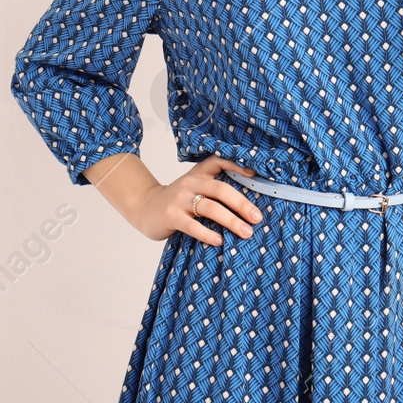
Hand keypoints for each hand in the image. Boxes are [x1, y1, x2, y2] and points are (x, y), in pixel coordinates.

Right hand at [130, 154, 263, 244]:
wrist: (144, 207)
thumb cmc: (178, 200)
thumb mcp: (194, 187)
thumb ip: (214, 190)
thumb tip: (248, 206)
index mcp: (199, 173)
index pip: (218, 161)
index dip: (237, 165)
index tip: (254, 174)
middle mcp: (190, 183)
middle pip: (221, 189)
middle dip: (242, 204)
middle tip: (257, 218)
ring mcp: (180, 199)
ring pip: (210, 208)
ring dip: (231, 221)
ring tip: (246, 232)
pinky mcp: (171, 216)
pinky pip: (193, 226)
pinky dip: (208, 234)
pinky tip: (220, 241)